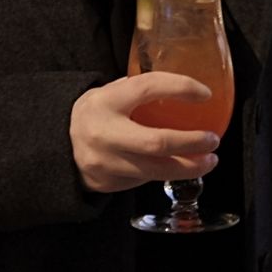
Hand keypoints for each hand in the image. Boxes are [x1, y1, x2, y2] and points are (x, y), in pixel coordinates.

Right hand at [69, 72, 221, 194]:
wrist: (58, 145)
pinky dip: (167, 173)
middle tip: (213, 140)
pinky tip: (182, 167)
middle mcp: (104, 133)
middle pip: (156, 142)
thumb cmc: (97, 113)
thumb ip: (140, 90)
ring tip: (209, 160)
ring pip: (155, 170)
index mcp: (106, 101)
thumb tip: (187, 87)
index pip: (148, 88)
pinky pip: (145, 179)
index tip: (206, 94)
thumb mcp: (110, 92)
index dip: (180, 88)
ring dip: (189, 167)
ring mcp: (104, 162)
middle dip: (191, 143)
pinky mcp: (107, 183)